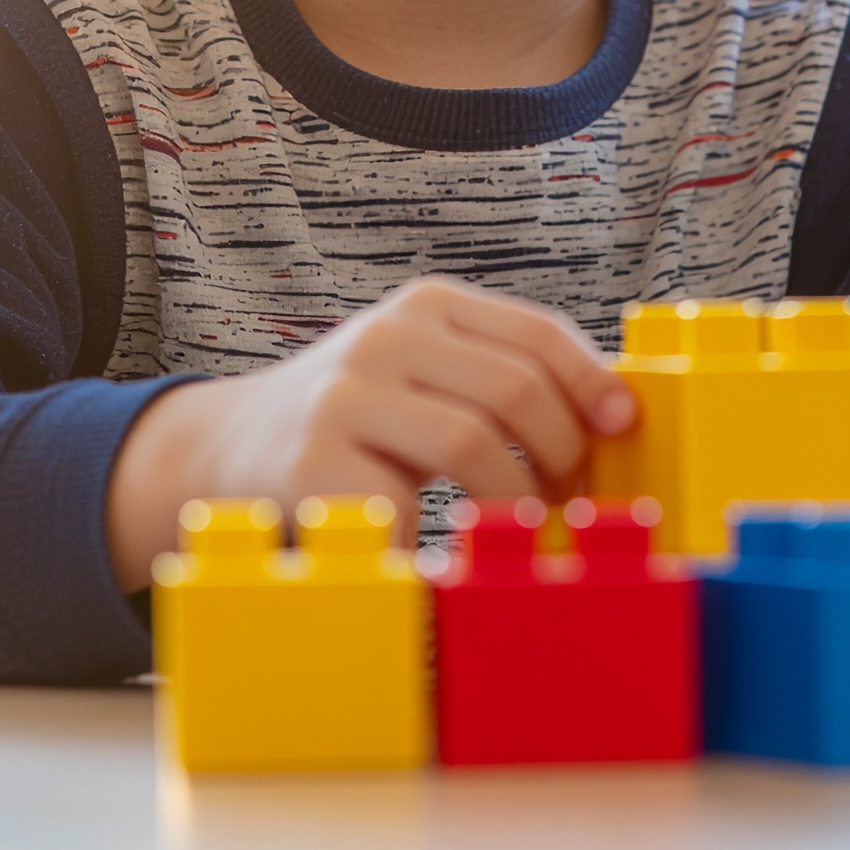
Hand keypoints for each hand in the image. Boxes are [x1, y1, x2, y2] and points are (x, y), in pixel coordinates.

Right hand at [104, 277, 634, 588]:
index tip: (622, 427)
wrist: (228, 447)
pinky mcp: (311, 463)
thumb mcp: (423, 370)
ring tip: (518, 526)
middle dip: (561, 452)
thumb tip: (610, 414)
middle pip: (514, 389)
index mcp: (425, 305)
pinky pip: (409, 505)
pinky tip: (442, 544)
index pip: (535, 331)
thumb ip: (496, 375)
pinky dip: (440, 535)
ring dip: (514, 500)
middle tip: (569, 497)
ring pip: (470, 443)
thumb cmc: (356, 417)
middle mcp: (384, 337)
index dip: (591, 382)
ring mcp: (344, 397)